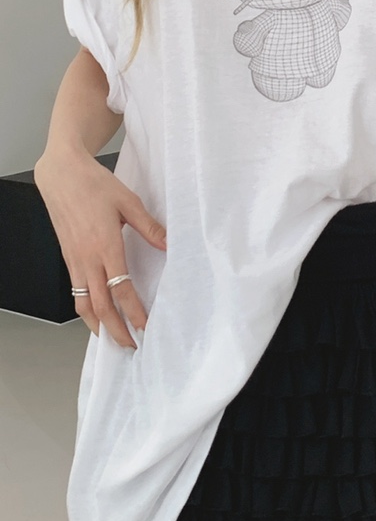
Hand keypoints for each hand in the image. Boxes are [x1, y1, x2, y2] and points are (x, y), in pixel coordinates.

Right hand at [34, 150, 166, 348]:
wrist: (61, 174)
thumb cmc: (94, 185)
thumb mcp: (128, 202)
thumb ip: (150, 227)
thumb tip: (170, 245)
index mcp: (105, 246)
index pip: (121, 290)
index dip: (134, 313)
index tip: (145, 328)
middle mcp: (87, 258)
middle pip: (100, 306)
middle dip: (116, 330)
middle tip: (131, 346)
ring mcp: (74, 260)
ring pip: (82, 304)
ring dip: (97, 326)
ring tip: (112, 339)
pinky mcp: (68, 258)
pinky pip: (75, 291)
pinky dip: (86, 309)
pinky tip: (97, 314)